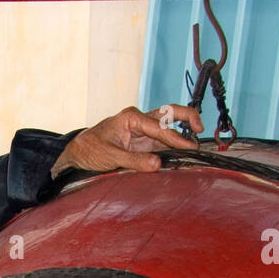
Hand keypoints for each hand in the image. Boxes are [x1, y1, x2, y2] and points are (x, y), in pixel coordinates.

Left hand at [50, 105, 203, 179]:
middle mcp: (139, 120)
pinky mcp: (143, 141)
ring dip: (183, 131)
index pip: (159, 127)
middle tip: (200, 128)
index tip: (189, 148)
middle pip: (170, 113)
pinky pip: (163, 140)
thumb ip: (134, 160)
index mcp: (131, 118)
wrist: (78, 152)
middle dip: (187, 117)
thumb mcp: (111, 156)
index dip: (176, 139)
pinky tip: (183, 151)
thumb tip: (158, 164)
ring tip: (197, 142)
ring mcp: (143, 130)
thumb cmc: (90, 149)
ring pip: (169, 125)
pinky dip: (175, 144)